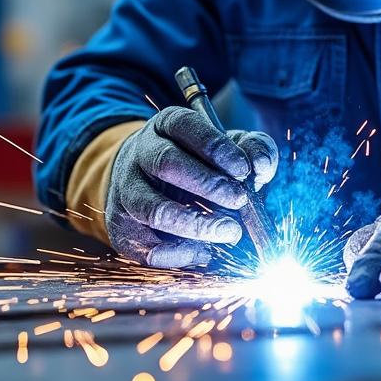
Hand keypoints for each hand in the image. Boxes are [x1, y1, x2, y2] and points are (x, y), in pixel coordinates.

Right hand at [106, 106, 277, 268]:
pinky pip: (145, 247)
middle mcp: (140, 152)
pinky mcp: (121, 226)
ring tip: (230, 232)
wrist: (149, 180)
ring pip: (153, 209)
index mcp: (166, 125)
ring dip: (195, 225)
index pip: (184, 125)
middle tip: (239, 200)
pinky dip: (178, 254)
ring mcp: (126, 189)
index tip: (243, 169)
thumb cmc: (199, 163)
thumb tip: (260, 164)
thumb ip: (253, 149)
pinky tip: (205, 252)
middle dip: (207, 184)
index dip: (215, 146)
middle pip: (166, 163)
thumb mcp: (228, 147)